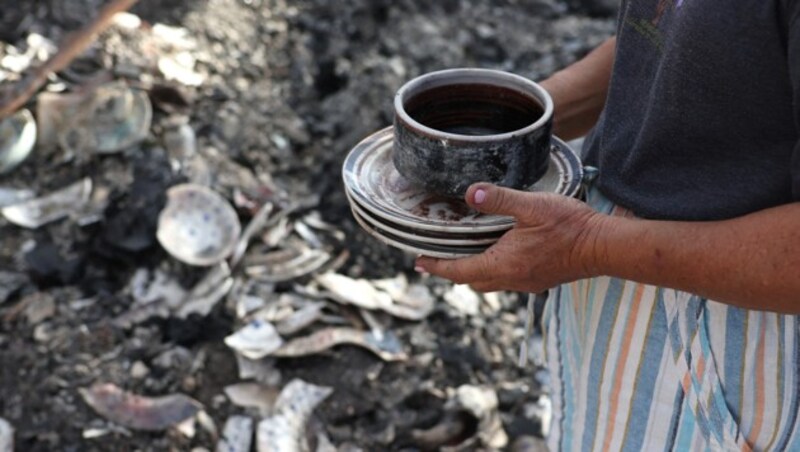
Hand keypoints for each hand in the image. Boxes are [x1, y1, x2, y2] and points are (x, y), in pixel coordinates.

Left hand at [415, 183, 608, 292]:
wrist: (605, 247)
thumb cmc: (570, 227)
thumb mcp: (532, 206)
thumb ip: (500, 199)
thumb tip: (471, 193)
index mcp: (504, 264)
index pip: (459, 271)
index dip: (437, 267)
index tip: (419, 263)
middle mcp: (513, 279)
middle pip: (472, 280)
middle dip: (453, 271)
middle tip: (438, 256)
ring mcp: (528, 282)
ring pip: (490, 282)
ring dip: (474, 271)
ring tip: (465, 253)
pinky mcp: (541, 279)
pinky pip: (508, 279)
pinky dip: (495, 269)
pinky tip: (500, 251)